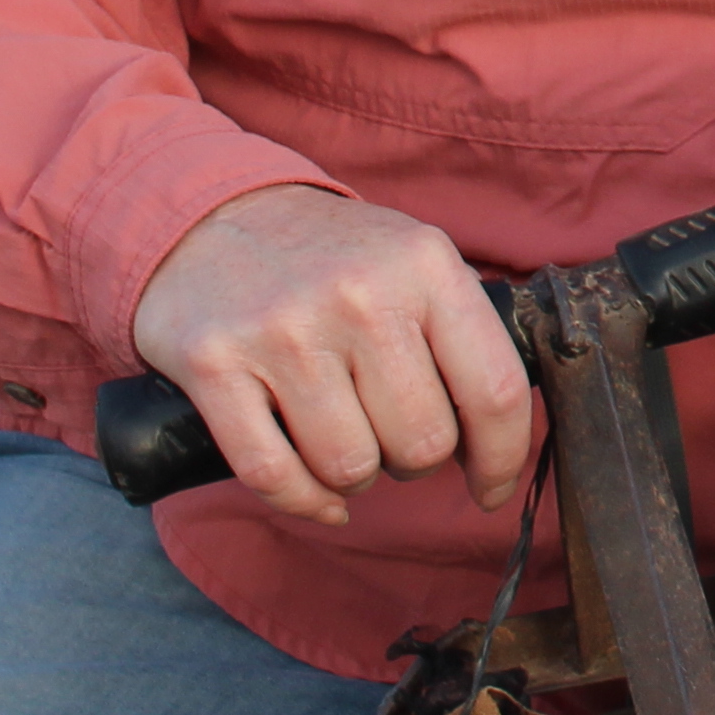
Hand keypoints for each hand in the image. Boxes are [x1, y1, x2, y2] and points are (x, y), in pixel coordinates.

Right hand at [129, 184, 538, 525]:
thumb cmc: (333, 258)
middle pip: (421, 443)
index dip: (503, 458)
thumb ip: (463, 334)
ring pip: (349, 466)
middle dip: (413, 460)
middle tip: (391, 433)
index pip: (493, 390)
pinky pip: (273, 474)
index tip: (490, 487)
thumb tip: (502, 439)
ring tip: (345, 437)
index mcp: (424, 265)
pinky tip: (315, 491)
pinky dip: (302, 499)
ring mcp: (283, 329)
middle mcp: (358, 294)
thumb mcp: (413, 260)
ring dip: (354, 475)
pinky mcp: (214, 363)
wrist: (212, 215)